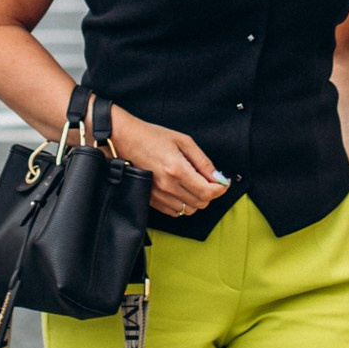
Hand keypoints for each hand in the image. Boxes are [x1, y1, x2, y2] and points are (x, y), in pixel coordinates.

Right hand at [108, 107, 229, 216]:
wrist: (125, 139)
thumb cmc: (153, 136)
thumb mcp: (183, 141)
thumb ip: (203, 161)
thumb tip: (218, 177)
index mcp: (178, 169)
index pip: (208, 192)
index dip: (220, 189)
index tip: (223, 182)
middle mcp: (168, 185)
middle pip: (200, 203)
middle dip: (209, 193)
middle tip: (208, 180)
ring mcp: (157, 195)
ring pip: (188, 210)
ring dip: (195, 199)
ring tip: (192, 184)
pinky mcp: (150, 199)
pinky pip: (173, 211)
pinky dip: (181, 204)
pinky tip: (180, 189)